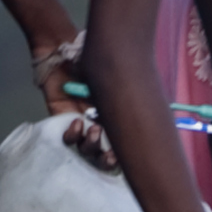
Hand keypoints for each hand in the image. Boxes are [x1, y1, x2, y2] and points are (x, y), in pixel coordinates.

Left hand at [34, 39, 117, 172]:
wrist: (67, 52)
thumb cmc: (96, 61)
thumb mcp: (115, 80)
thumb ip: (128, 98)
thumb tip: (150, 115)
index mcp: (114, 117)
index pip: (121, 143)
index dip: (124, 153)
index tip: (128, 156)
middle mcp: (98, 124)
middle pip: (102, 154)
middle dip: (106, 160)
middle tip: (110, 156)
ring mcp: (80, 124)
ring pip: (85, 149)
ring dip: (91, 145)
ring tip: (93, 130)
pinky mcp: (61, 121)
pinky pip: (67, 138)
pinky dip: (73, 134)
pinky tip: (76, 122)